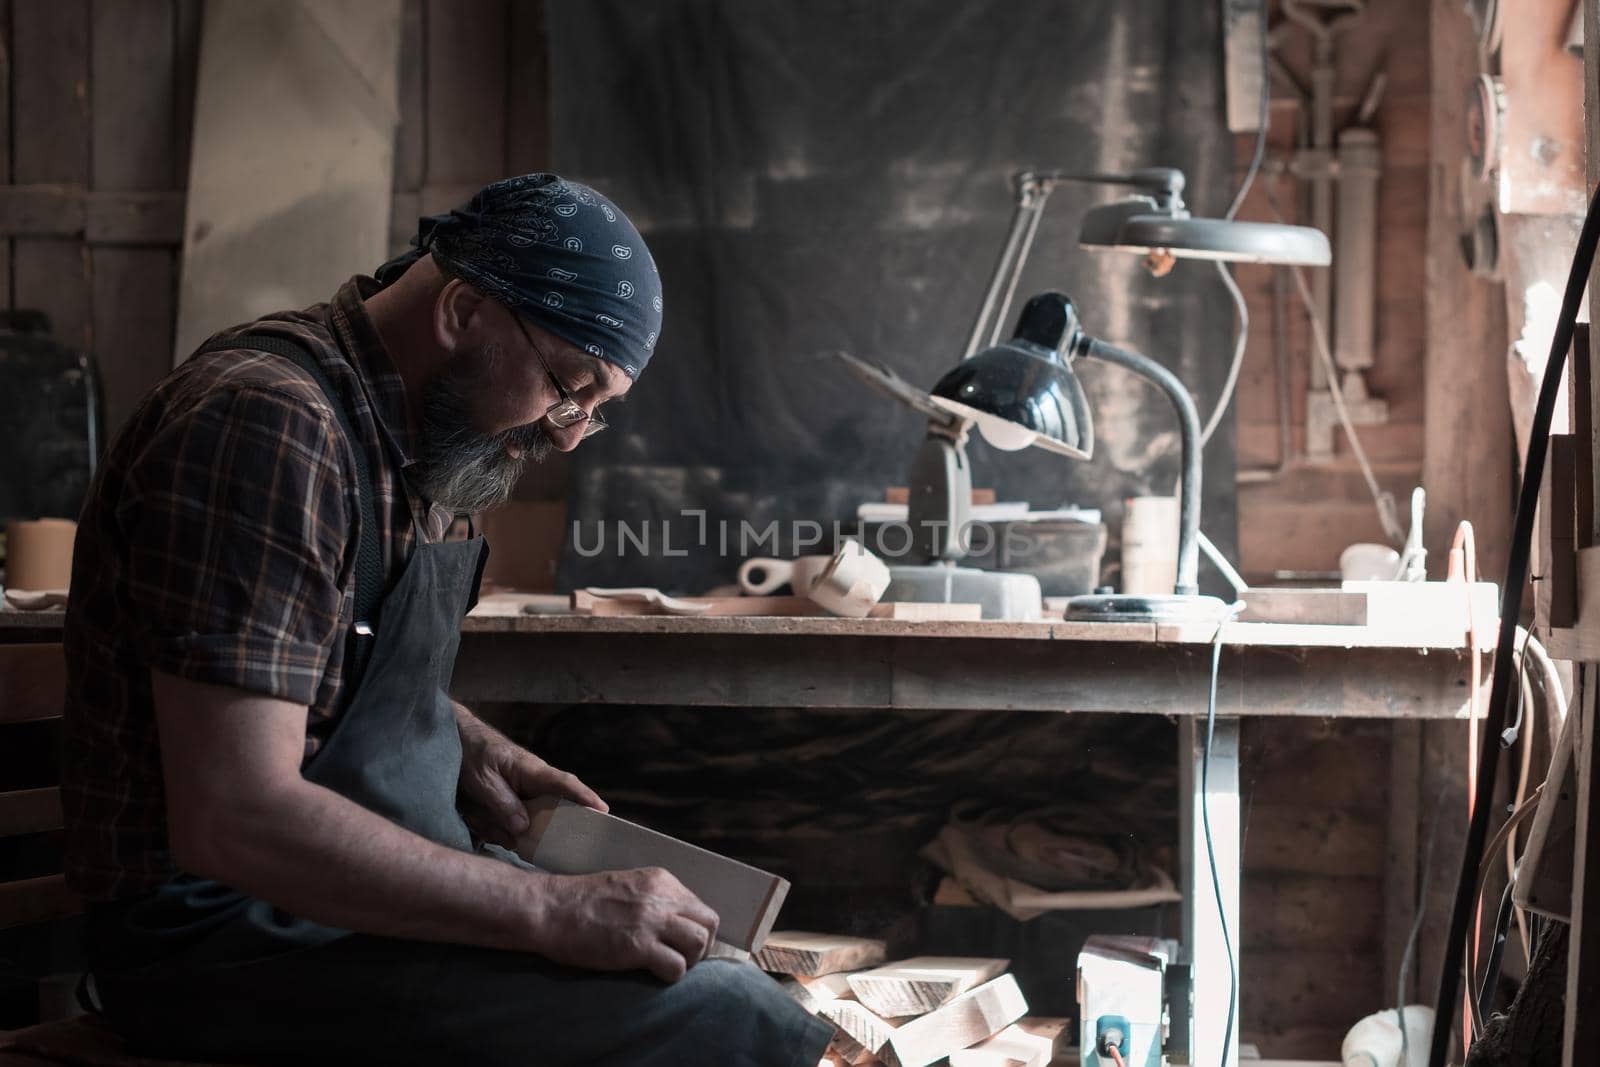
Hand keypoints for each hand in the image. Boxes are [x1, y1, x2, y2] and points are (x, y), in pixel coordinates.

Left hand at [456, 708, 606, 845]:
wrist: (460, 739)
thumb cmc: (474, 753)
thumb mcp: (483, 780)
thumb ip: (503, 803)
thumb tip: (524, 828)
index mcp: (533, 771)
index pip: (565, 784)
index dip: (585, 797)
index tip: (603, 811)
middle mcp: (534, 783)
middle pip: (547, 812)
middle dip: (530, 828)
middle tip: (511, 836)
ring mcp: (524, 793)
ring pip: (523, 821)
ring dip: (498, 825)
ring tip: (476, 814)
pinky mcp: (511, 801)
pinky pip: (508, 822)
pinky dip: (491, 825)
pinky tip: (475, 817)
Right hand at [528, 867, 719, 982]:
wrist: (551, 909)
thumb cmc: (582, 902)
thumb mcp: (627, 886)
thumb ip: (654, 898)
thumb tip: (675, 921)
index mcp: (660, 880)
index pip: (700, 907)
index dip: (697, 929)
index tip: (683, 943)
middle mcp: (661, 897)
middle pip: (709, 923)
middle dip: (702, 945)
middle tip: (684, 958)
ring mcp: (651, 921)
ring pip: (699, 943)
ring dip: (690, 960)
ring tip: (670, 966)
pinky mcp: (638, 946)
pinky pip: (676, 966)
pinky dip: (672, 975)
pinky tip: (654, 974)